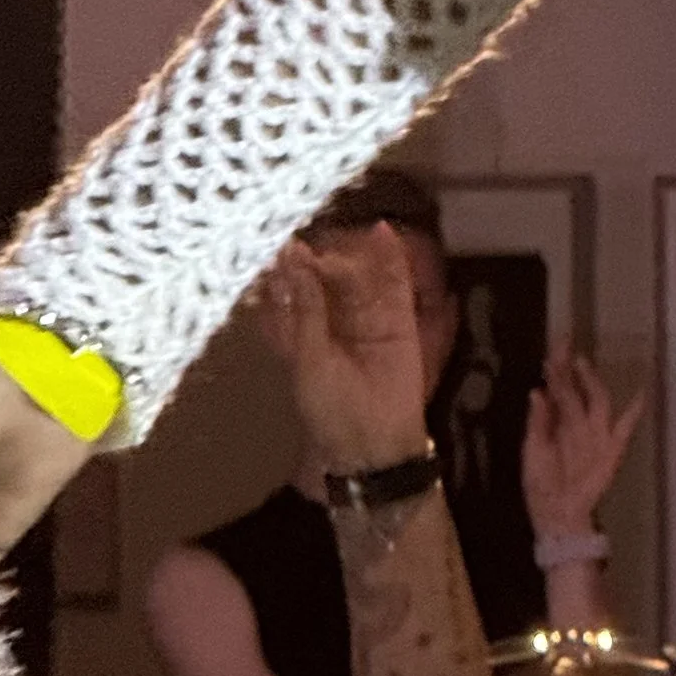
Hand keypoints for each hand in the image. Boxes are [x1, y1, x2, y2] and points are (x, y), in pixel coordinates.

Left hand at [253, 223, 435, 476]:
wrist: (375, 444)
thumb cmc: (330, 409)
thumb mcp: (310, 360)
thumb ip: (307, 308)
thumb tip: (294, 259)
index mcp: (301, 333)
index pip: (290, 292)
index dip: (285, 269)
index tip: (278, 243)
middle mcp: (332, 320)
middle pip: (323, 279)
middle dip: (315, 260)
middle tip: (311, 247)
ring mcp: (366, 316)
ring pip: (357, 275)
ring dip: (350, 254)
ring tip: (343, 238)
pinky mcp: (397, 318)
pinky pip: (395, 283)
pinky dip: (391, 257)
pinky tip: (383, 232)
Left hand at [521, 349, 644, 538]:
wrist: (558, 520)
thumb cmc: (541, 488)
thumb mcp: (531, 454)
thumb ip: (536, 424)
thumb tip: (536, 391)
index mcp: (556, 424)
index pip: (556, 390)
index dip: (555, 370)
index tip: (552, 349)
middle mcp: (577, 424)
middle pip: (574, 389)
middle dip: (569, 367)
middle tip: (564, 344)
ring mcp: (596, 435)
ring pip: (596, 400)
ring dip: (590, 381)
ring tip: (581, 362)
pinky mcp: (611, 450)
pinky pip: (625, 429)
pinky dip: (634, 412)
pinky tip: (641, 394)